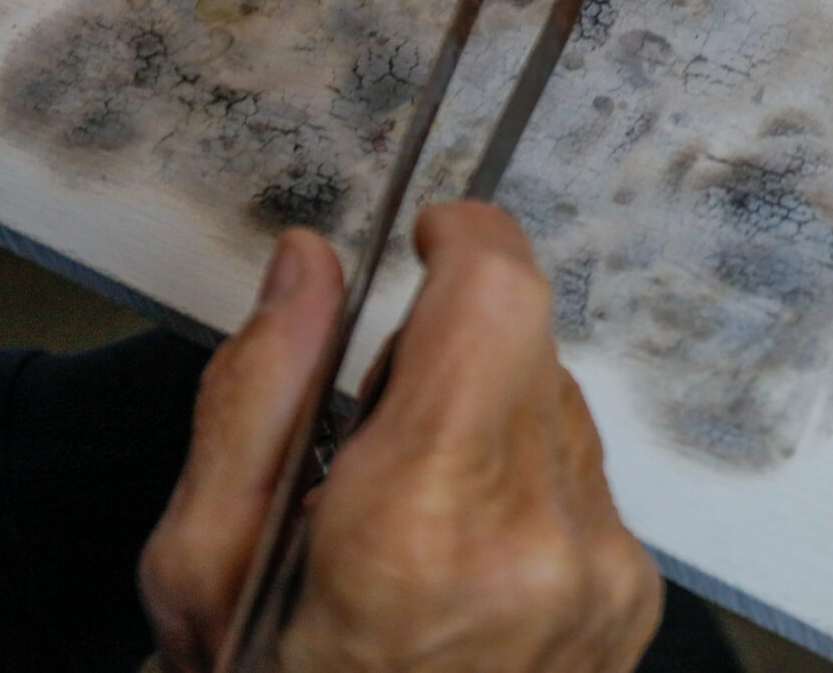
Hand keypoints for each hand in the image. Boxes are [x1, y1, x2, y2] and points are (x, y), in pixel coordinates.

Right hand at [139, 204, 661, 672]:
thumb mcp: (202, 563)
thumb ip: (259, 388)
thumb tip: (309, 263)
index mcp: (422, 524)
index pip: (499, 298)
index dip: (469, 239)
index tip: (434, 231)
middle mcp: (539, 544)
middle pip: (527, 343)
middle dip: (454, 347)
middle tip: (373, 431)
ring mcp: (601, 579)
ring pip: (559, 407)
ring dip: (490, 421)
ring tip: (408, 518)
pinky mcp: (630, 602)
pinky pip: (585, 480)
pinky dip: (524, 488)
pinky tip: (459, 562)